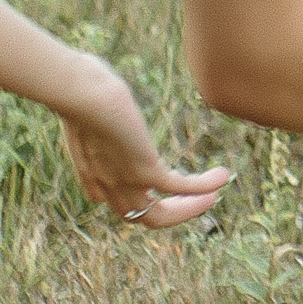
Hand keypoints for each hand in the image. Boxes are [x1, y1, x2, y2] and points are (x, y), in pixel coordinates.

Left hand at [52, 54, 231, 229]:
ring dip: (190, 208)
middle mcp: (108, 184)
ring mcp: (127, 179)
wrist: (79, 92)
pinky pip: (181, 187)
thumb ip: (88, 106)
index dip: (140, 200)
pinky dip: (204, 186)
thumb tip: (87, 89)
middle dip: (172, 213)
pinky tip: (223, 176)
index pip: (116, 200)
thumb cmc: (78, 86)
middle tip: (194, 200)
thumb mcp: (84, 101)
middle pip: (141, 217)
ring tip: (213, 196)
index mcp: (92, 170)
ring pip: (160, 217)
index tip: (158, 187)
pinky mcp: (146, 169)